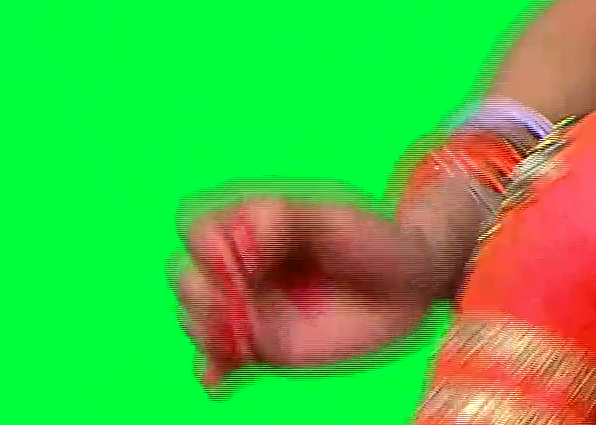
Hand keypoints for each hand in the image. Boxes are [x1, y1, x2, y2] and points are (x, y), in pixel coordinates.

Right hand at [173, 195, 459, 392]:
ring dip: (208, 331)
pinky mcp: (263, 348)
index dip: (205, 242)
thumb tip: (240, 244)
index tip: (240, 258)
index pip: (196, 226)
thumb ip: (283, 219)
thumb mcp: (334, 215)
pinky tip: (221, 379)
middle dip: (201, 292)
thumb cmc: (375, 237)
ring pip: (196, 321)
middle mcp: (241, 266)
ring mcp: (249, 307)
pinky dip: (213, 371)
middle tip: (240, 303)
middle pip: (184, 277)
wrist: (411, 284)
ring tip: (245, 338)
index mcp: (251, 222)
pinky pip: (221, 363)